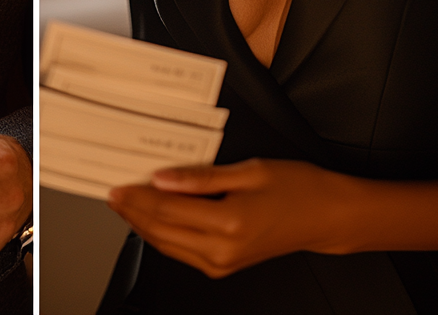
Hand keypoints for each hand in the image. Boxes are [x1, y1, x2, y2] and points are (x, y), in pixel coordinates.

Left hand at [107, 158, 437, 278]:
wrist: (326, 217)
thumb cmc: (295, 187)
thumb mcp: (247, 171)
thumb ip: (201, 177)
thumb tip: (162, 177)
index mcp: (227, 222)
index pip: (167, 210)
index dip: (137, 198)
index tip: (116, 184)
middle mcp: (222, 249)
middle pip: (162, 231)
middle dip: (133, 211)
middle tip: (111, 192)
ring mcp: (223, 262)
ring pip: (169, 245)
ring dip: (143, 225)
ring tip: (124, 203)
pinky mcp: (225, 265)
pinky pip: (183, 252)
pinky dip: (163, 235)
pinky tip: (152, 219)